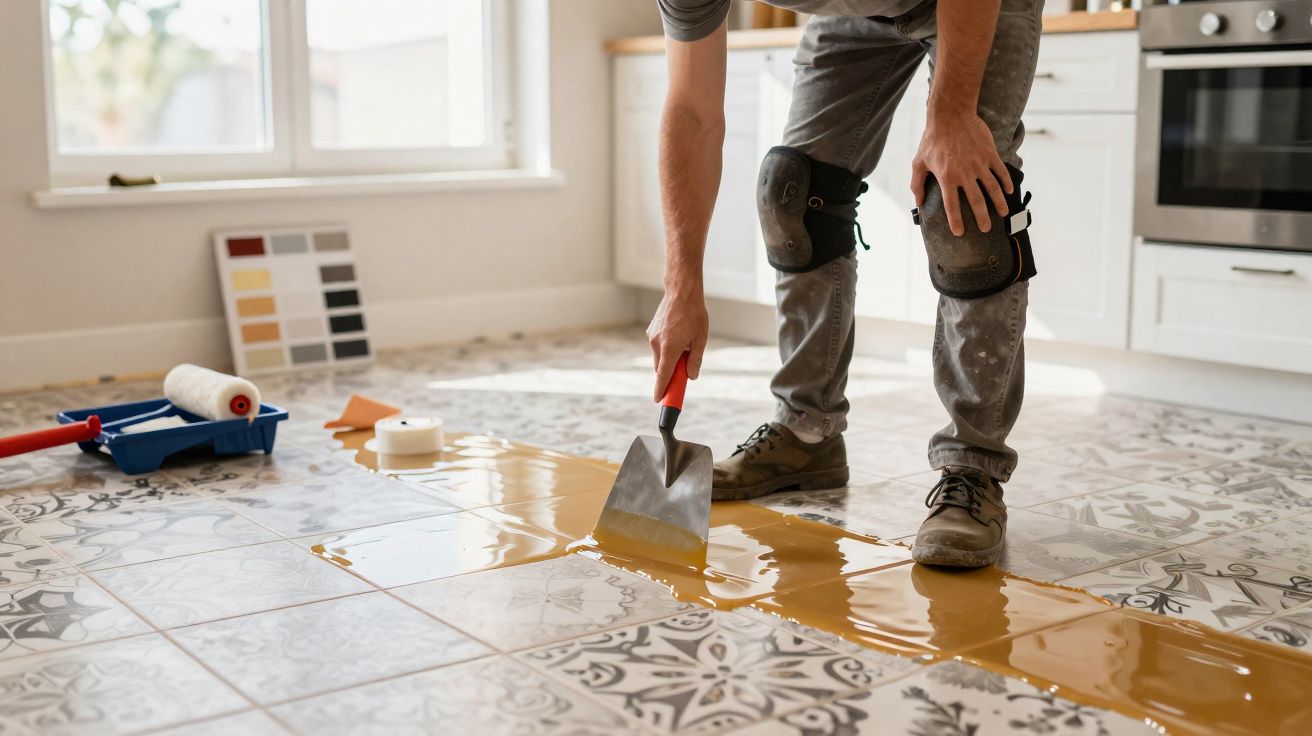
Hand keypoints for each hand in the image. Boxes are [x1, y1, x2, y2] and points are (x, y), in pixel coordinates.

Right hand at [646, 286, 708, 400]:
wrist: (681, 291)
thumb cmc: (694, 314)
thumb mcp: (700, 339)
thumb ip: (695, 360)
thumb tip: (691, 376)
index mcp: (670, 349)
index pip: (663, 376)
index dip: (661, 390)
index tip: (659, 401)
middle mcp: (657, 344)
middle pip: (661, 368)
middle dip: (670, 373)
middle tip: (684, 372)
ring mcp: (652, 336)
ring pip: (659, 356)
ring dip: (669, 358)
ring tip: (685, 344)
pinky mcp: (651, 330)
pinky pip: (658, 346)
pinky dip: (666, 347)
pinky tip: (678, 335)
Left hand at [910, 111, 1011, 236]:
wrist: (951, 115)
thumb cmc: (932, 139)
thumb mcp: (918, 162)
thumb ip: (917, 184)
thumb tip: (918, 202)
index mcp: (947, 178)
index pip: (951, 206)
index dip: (956, 221)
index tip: (959, 233)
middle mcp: (965, 174)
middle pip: (976, 201)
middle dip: (982, 218)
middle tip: (985, 229)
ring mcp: (979, 164)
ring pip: (993, 188)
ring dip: (999, 203)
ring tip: (1003, 214)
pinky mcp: (990, 154)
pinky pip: (1001, 171)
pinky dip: (1006, 182)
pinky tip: (1009, 191)